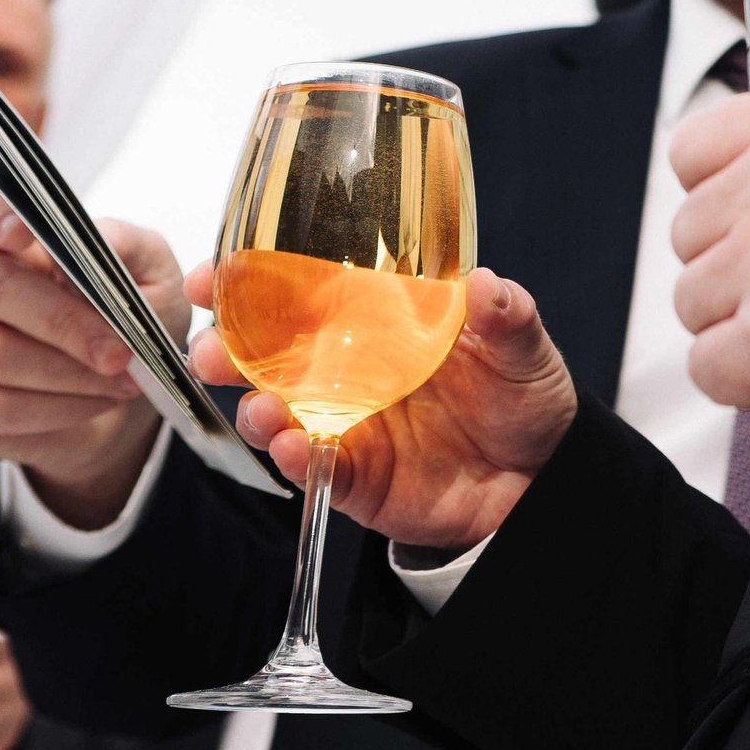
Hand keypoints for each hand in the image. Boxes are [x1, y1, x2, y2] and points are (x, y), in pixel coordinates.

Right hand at [0, 177, 182, 528]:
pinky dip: (56, 409)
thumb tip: (96, 244)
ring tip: (122, 382)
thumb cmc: (132, 316)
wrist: (121, 389)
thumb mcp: (152, 274)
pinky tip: (94, 402)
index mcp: (8, 236)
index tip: (23, 232)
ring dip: (67, 374)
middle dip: (64, 323)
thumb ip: (127, 248)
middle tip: (121, 352)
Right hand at [191, 264, 576, 551]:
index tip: (217, 270)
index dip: (255, 279)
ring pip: (278, 412)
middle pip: (270, 354)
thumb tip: (488, 284)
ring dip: (256, 408)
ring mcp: (348, 423)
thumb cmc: (523, 398)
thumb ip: (507, 316)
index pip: (305, 292)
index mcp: (381, 322)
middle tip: (209, 347)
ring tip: (260, 407)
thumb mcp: (524, 348)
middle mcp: (351, 370)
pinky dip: (296, 458)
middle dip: (226, 349)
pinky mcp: (355, 474)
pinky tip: (294, 447)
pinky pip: (313, 467)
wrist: (540, 479)